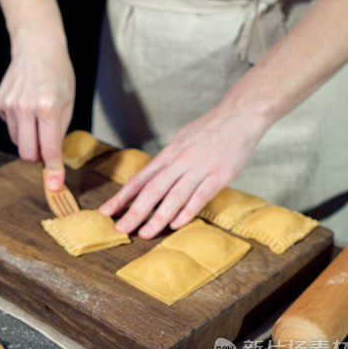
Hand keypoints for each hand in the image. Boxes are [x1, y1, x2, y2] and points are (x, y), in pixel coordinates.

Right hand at [0, 36, 74, 190]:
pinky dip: (19, 124)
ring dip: (29, 138)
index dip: (53, 171)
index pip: (49, 150)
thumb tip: (52, 167)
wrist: (37, 46)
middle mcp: (26, 107)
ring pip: (17, 142)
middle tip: (47, 147)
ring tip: (38, 117)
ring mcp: (9, 105)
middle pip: (27, 153)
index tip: (55, 186)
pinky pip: (10, 127)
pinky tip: (26, 106)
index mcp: (48, 108)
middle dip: (37, 158)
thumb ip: (59, 135)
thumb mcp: (68, 103)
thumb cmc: (58, 75)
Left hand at [99, 103, 268, 238]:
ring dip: (157, 217)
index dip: (122, 197)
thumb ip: (167, 161)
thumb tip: (151, 177)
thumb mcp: (182, 140)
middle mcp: (180, 161)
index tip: (106, 212)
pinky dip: (187, 211)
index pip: (140, 179)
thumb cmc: (210, 129)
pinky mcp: (219, 175)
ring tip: (144, 234)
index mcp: (168, 154)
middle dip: (134, 212)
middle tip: (119, 229)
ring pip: (173, 196)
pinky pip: (200, 196)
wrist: (241, 114)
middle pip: (152, 190)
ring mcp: (199, 168)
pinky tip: (176, 225)